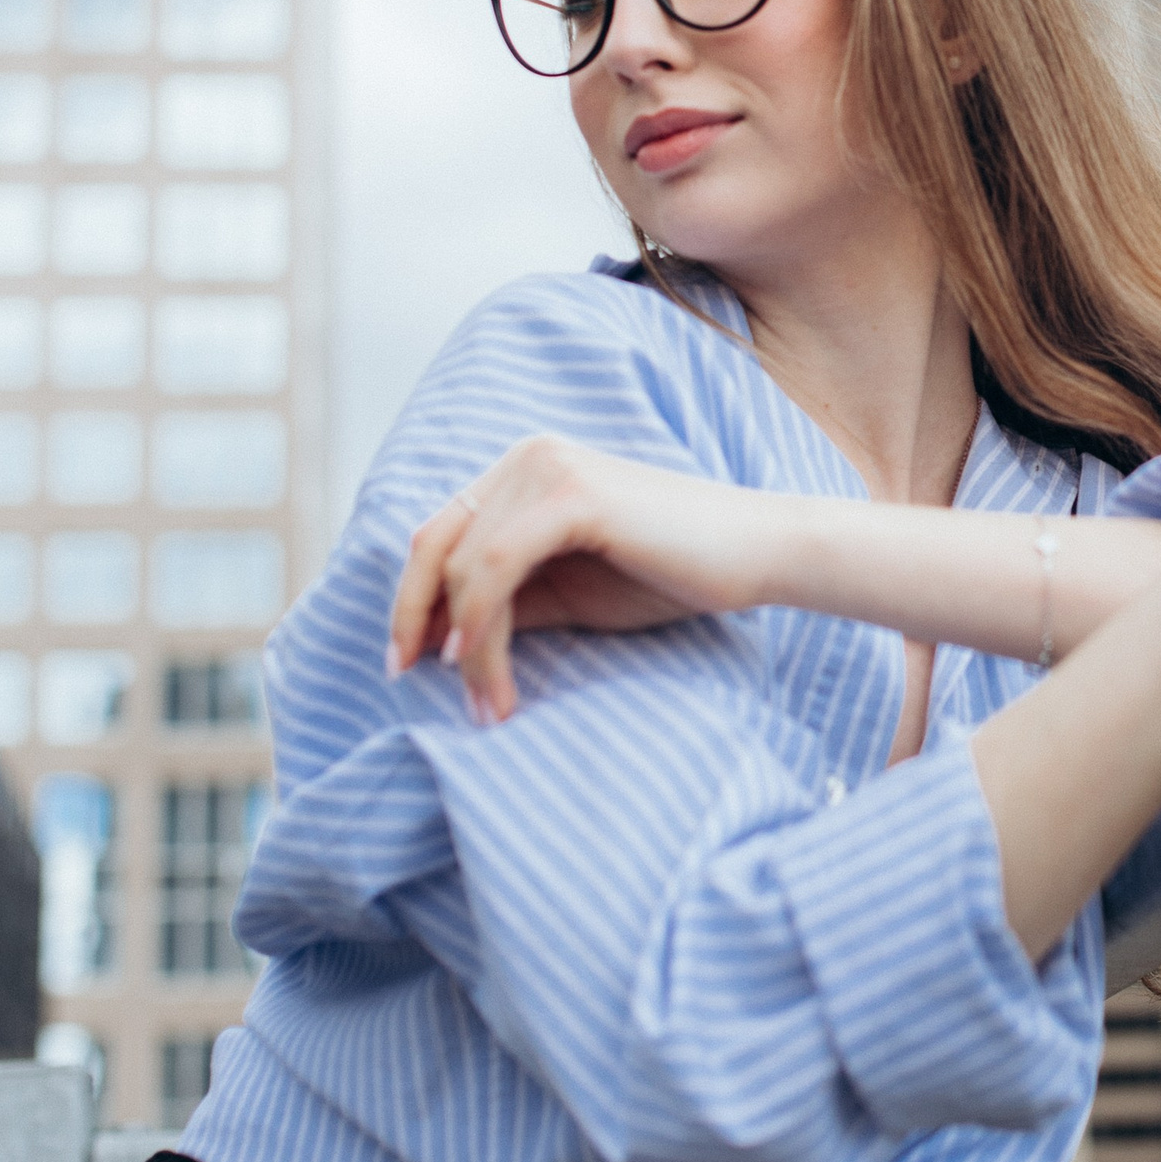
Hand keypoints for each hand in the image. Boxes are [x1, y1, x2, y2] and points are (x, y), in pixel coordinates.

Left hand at [386, 437, 781, 719]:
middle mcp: (526, 458)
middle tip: (410, 681)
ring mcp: (547, 470)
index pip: (440, 536)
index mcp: (522, 471)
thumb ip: (502, 604)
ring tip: (486, 703)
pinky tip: (484, 667)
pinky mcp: (571, 496)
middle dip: (414, 618)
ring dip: (465, 646)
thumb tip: (433, 640)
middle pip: (434, 545)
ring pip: (465, 568)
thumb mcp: (567, 595)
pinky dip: (481, 625)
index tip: (406, 662)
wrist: (754, 555)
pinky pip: (495, 570)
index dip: (411, 599)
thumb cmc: (669, 574)